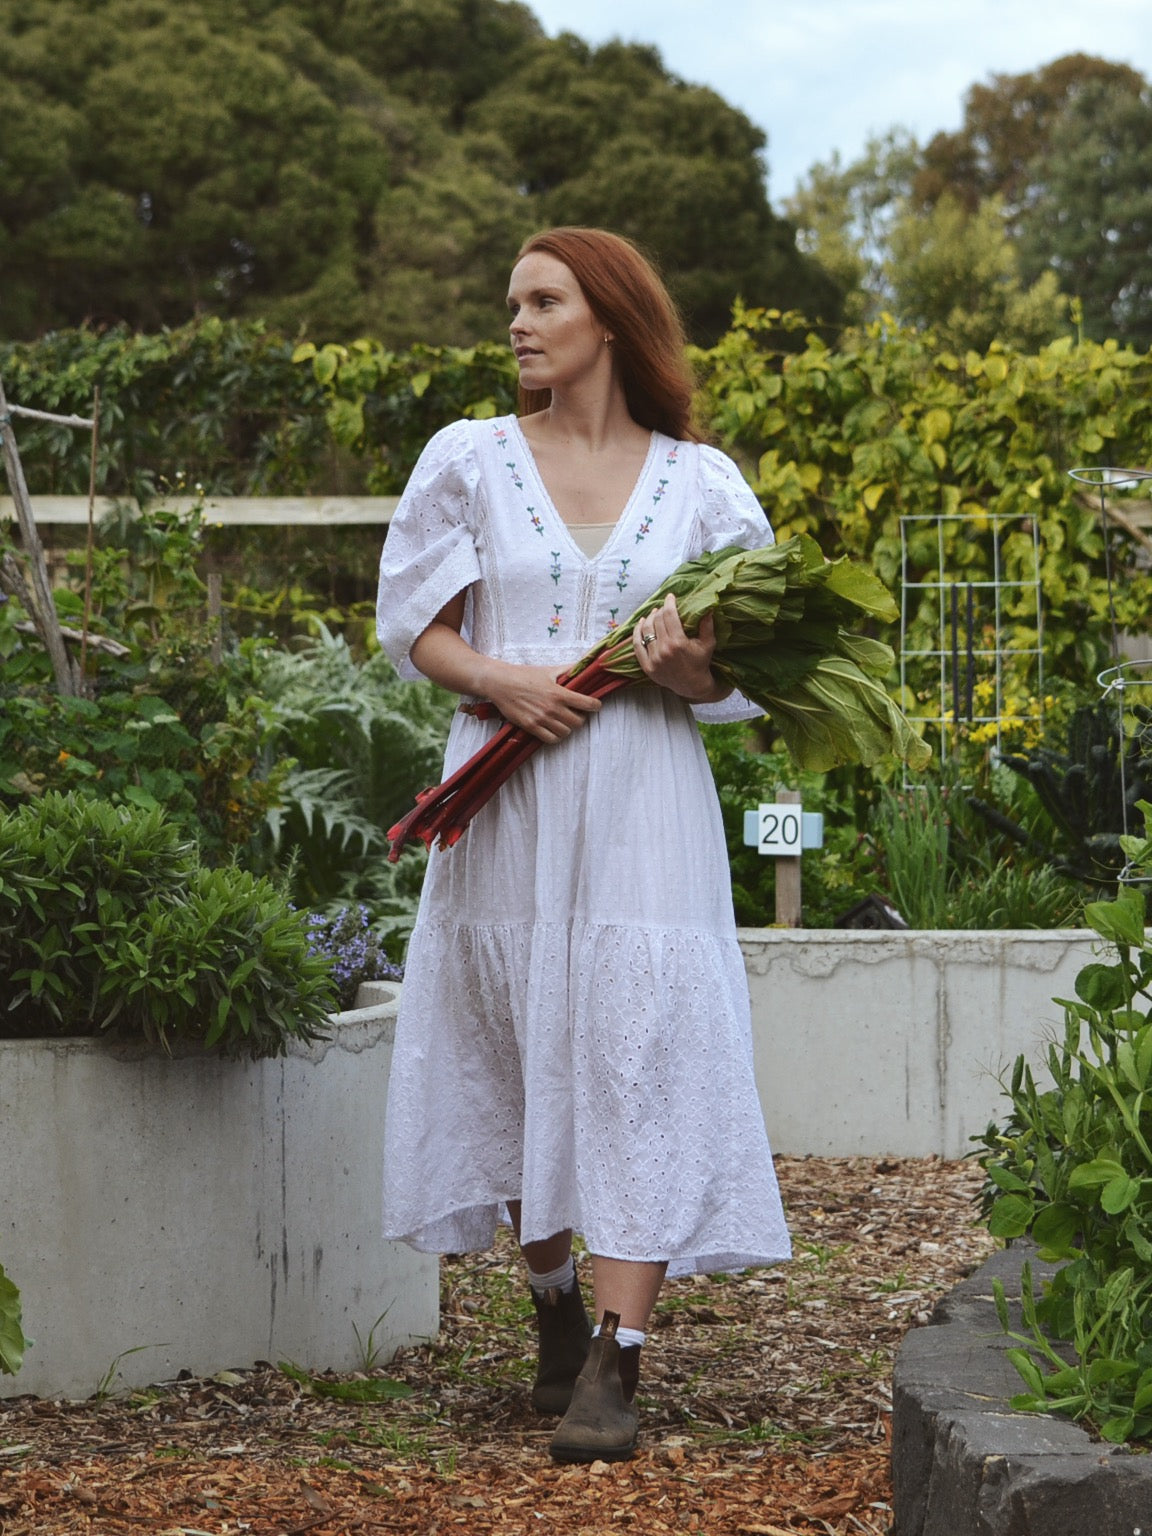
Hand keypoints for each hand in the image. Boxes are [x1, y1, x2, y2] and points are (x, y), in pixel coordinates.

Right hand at [484, 663, 600, 743]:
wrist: (501, 683)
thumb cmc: (524, 675)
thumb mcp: (548, 670)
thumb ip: (568, 670)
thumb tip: (584, 665)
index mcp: (559, 693)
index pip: (588, 704)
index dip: (595, 706)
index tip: (595, 705)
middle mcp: (552, 708)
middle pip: (579, 722)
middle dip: (580, 717)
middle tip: (575, 713)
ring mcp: (542, 719)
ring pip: (566, 732)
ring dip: (567, 727)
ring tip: (563, 721)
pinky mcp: (531, 727)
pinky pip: (551, 739)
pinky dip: (555, 736)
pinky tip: (553, 728)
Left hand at [632, 593, 728, 702]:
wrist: (692, 685)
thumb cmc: (701, 662)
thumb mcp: (708, 643)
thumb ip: (707, 624)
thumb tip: (708, 605)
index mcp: (678, 643)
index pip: (669, 615)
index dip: (669, 603)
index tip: (670, 596)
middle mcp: (664, 650)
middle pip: (657, 621)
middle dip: (660, 610)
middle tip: (664, 607)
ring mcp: (653, 659)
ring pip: (646, 630)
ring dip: (649, 618)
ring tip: (654, 613)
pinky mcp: (647, 666)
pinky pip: (637, 645)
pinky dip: (637, 632)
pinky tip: (641, 623)